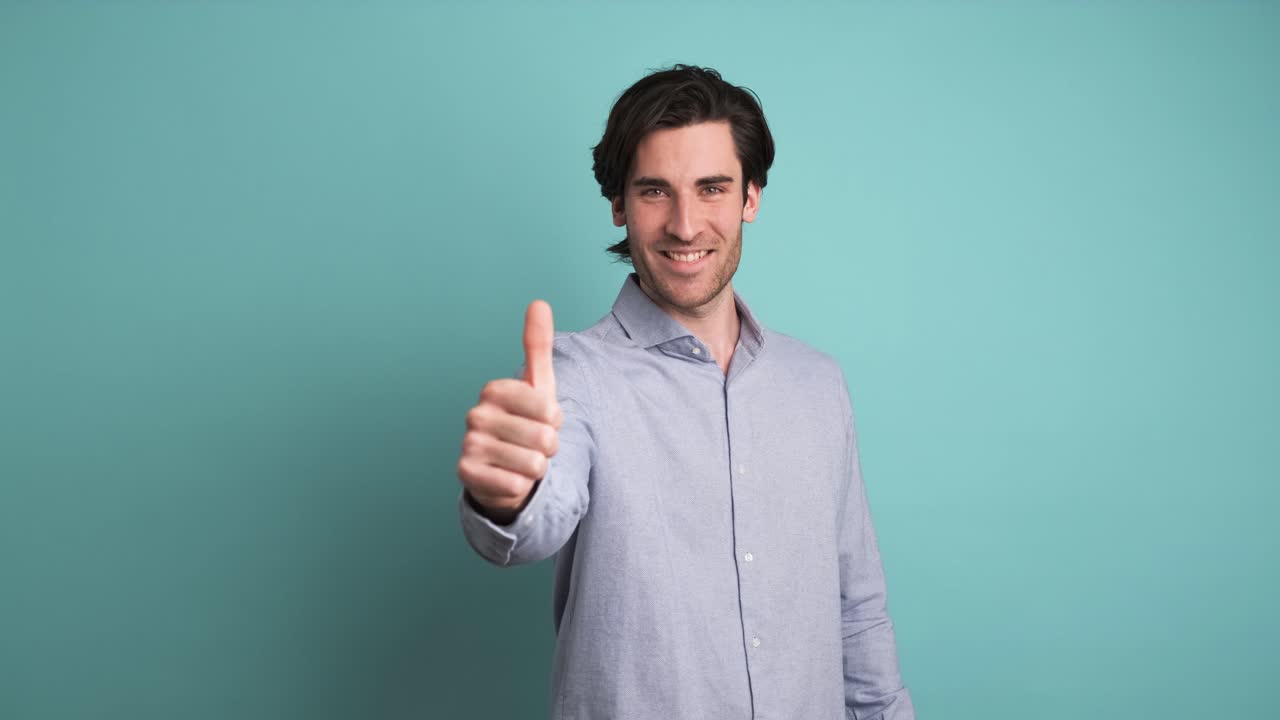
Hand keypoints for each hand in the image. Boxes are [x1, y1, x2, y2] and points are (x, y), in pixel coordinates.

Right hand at [458, 300, 562, 523]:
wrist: (503, 469)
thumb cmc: (525, 424)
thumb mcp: (538, 385)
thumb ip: (537, 345)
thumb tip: (539, 302)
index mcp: (494, 390)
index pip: (550, 409)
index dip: (555, 421)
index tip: (541, 420)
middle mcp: (476, 414)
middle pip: (544, 438)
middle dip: (548, 448)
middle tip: (532, 446)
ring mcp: (468, 445)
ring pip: (533, 464)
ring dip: (536, 468)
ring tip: (521, 462)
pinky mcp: (466, 475)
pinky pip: (516, 485)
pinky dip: (520, 486)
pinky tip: (508, 478)